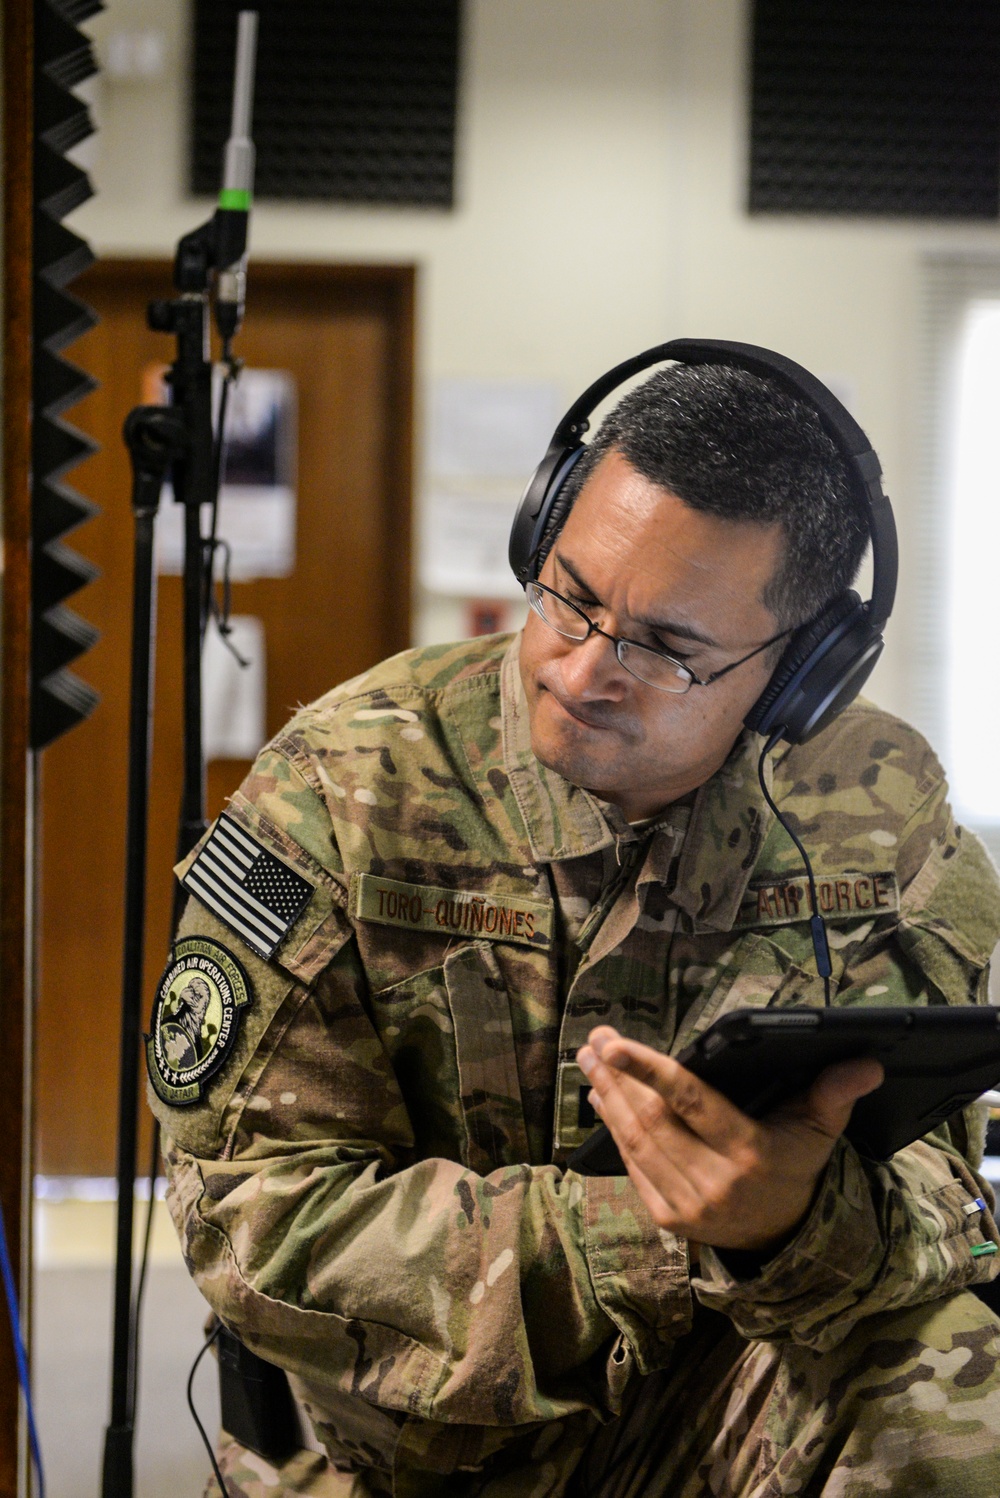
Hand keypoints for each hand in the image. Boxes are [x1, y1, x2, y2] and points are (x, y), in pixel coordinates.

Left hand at [577, 1026, 882, 1254]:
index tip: (616, 1045)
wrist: (784, 1238)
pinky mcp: (669, 1219)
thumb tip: (866, 1063)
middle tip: (597, 1040)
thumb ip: (834, 1094)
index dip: (649, 1071)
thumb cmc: (795, 1167)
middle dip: (619, 1076)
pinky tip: (603, 1099)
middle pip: (651, 1119)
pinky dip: (613, 1131)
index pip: (690, 1102)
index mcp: (748, 1152)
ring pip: (635, 1142)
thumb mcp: (819, 1131)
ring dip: (607, 1097)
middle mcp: (714, 1181)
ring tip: (590, 1060)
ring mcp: (688, 1205)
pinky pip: (633, 1168)